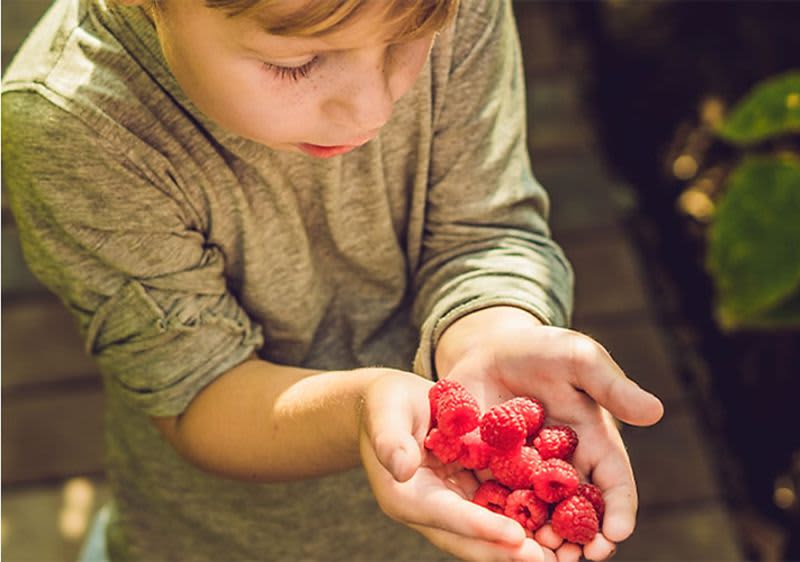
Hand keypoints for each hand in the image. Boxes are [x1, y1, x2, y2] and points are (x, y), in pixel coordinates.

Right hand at [359, 370, 557, 560]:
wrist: (393, 401)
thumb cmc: (386, 403)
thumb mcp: (386, 413)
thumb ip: (391, 440)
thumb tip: (401, 469)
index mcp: (408, 497)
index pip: (447, 516)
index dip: (481, 527)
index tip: (514, 536)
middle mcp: (432, 509)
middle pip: (471, 537)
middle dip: (506, 550)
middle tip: (544, 559)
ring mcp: (452, 503)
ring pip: (488, 529)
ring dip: (520, 543)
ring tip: (557, 552)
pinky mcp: (469, 491)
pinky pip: (497, 507)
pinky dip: (524, 516)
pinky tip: (556, 519)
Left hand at [434, 306, 664, 561]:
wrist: (489, 347)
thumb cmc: (541, 349)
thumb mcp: (578, 358)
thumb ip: (611, 386)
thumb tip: (655, 412)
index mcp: (593, 442)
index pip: (614, 483)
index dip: (618, 510)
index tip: (617, 533)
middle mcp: (563, 465)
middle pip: (579, 512)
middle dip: (581, 539)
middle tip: (576, 557)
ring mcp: (525, 472)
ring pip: (539, 517)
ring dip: (542, 540)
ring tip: (539, 557)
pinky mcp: (489, 469)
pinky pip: (497, 502)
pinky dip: (499, 522)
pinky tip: (496, 537)